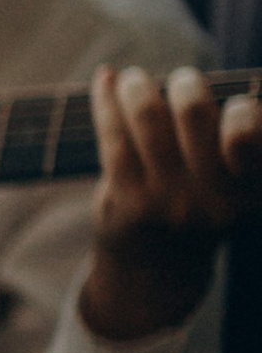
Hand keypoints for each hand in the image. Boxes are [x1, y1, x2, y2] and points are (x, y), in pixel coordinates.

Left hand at [79, 63, 261, 343]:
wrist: (159, 272)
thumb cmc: (203, 207)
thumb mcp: (238, 186)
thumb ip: (241, 141)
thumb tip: (222, 83)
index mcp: (251, 191)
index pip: (249, 134)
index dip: (242, 112)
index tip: (233, 105)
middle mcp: (212, 199)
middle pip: (193, 111)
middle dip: (186, 83)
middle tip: (182, 82)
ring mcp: (168, 201)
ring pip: (148, 116)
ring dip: (139, 86)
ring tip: (135, 80)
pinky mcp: (127, 201)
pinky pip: (113, 134)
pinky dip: (107, 99)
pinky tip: (106, 80)